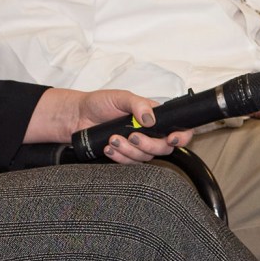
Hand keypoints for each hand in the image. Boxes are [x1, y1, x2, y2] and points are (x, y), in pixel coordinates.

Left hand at [27, 87, 191, 163]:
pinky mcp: (124, 155)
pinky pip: (129, 163)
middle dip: (148, 145)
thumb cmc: (99, 103)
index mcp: (153, 116)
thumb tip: (150, 118)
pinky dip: (119, 157)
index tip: (171, 139)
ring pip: (145, 157)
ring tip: (113, 139)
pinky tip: (108, 147)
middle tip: (132, 136)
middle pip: (163, 148)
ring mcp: (137, 145)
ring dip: (129, 150)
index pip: (178, 128)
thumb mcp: (120, 97)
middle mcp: (149, 132)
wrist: (78, 116)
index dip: (181, 136)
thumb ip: (138, 104)